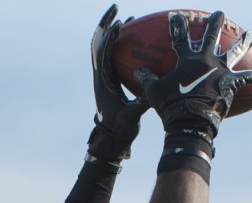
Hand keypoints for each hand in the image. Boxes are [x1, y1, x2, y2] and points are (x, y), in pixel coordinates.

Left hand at [86, 5, 147, 164]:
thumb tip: (153, 92)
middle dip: (105, 25)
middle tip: (116, 9)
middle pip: (98, 43)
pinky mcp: (109, 80)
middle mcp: (100, 76)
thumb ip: (139, 105)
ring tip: (125, 19)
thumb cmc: (120, 130)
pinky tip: (130, 39)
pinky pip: (111, 57)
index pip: (103, 54)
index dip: (109, 38)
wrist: (111, 140)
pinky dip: (118, 45)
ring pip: (103, 48)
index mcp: (103, 82)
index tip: (119, 24)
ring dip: (111, 32)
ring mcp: (103, 77)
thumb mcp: (131, 117)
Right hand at [136, 11, 251, 136]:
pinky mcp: (231, 84)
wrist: (190, 122)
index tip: (176, 16)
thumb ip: (147, 80)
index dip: (177, 26)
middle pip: (212, 35)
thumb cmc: (171, 108)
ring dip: (246, 39)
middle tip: (219, 13)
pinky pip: (248, 79)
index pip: (180, 37)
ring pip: (236, 50)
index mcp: (187, 60)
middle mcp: (207, 60)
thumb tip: (137, 72)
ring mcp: (221, 71)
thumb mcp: (154, 93)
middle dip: (215, 22)